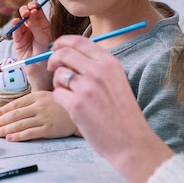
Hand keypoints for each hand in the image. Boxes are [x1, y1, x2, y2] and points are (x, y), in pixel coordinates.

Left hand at [0, 91, 76, 140]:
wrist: (80, 111)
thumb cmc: (61, 105)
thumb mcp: (47, 96)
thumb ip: (32, 100)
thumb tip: (14, 108)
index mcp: (37, 96)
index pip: (16, 103)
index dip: (2, 109)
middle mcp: (39, 106)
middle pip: (15, 114)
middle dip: (1, 120)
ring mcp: (44, 117)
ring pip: (20, 124)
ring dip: (6, 129)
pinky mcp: (49, 129)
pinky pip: (30, 133)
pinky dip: (19, 136)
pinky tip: (11, 138)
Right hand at [12, 2, 52, 89]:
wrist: (40, 70)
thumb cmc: (45, 54)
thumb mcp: (44, 38)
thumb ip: (37, 26)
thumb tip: (32, 12)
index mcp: (43, 25)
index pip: (38, 11)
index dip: (35, 7)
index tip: (34, 6)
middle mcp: (33, 27)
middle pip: (28, 13)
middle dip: (26, 10)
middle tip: (27, 12)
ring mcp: (25, 33)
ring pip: (20, 20)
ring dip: (21, 16)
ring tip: (23, 16)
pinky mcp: (18, 40)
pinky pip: (15, 31)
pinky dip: (15, 26)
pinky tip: (16, 23)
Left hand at [47, 35, 173, 182]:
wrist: (131, 141)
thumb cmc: (122, 113)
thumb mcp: (116, 80)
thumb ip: (96, 66)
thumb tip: (68, 53)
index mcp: (109, 62)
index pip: (79, 41)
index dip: (62, 42)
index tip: (55, 48)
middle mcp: (98, 71)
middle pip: (64, 53)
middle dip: (53, 59)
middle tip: (51, 68)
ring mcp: (87, 87)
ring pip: (58, 74)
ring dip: (58, 83)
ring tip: (70, 94)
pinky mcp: (77, 105)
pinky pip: (57, 93)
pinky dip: (60, 99)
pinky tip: (72, 107)